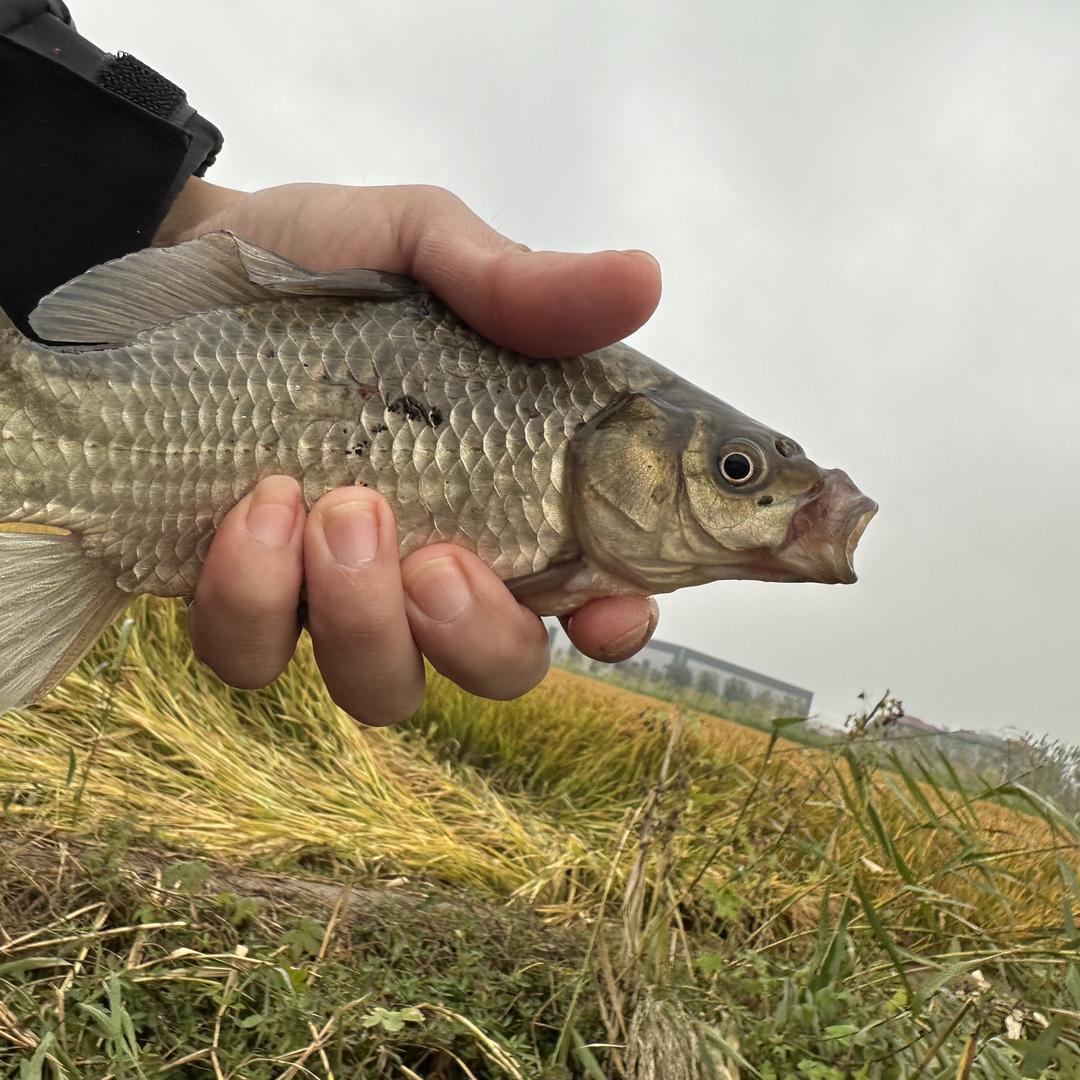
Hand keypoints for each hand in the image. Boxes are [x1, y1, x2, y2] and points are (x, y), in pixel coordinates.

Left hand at [157, 179, 661, 723]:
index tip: (611, 605)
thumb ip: (523, 286)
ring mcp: (340, 593)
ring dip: (366, 621)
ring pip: (384, 688)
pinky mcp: (245, 602)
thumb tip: (642, 279)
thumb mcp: (423, 246)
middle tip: (441, 558)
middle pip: (501, 667)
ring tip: (336, 509)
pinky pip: (257, 656)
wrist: (175, 264)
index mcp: (510, 486)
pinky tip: (252, 510)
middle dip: (480, 637)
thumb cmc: (318, 261)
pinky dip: (256, 598)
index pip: (598, 585)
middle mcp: (440, 557)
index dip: (617, 617)